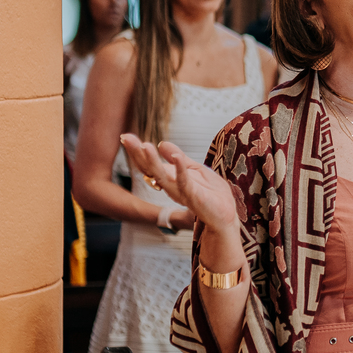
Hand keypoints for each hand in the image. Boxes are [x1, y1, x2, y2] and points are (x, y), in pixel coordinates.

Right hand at [121, 134, 238, 233]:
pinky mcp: (194, 197)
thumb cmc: (212, 195)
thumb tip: (162, 144)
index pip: (150, 164)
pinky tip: (177, 158)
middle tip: (126, 138)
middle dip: (138, 154)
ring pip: (162, 176)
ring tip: (145, 146)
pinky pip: (185, 182)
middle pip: (150, 169)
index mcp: (171, 179)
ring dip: (153, 161)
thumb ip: (179, 158)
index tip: (126, 137)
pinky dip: (181, 170)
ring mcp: (181, 192)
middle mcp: (172, 186)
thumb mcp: (196, 170)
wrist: (227, 215)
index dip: (138, 151)